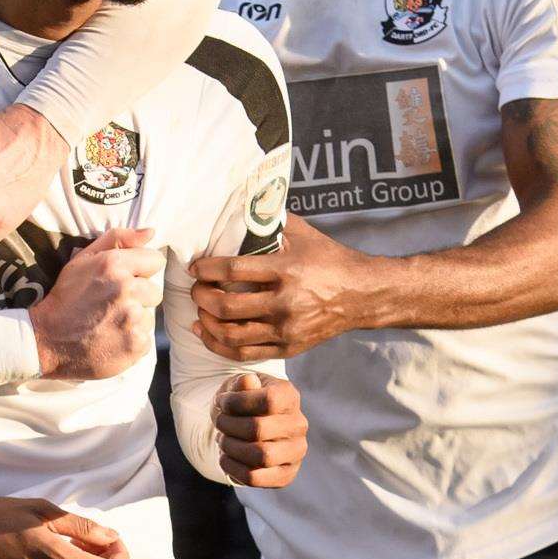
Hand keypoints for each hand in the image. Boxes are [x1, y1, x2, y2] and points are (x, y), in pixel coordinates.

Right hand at [31, 228, 164, 378]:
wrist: (48, 340)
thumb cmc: (67, 297)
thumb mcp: (83, 259)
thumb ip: (118, 238)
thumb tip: (151, 231)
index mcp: (114, 264)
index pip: (155, 260)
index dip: (140, 270)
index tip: (124, 280)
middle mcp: (126, 289)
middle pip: (154, 291)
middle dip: (137, 297)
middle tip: (111, 305)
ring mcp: (132, 320)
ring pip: (148, 316)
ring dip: (133, 320)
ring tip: (109, 323)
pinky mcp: (136, 345)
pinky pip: (145, 338)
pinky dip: (131, 340)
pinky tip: (111, 338)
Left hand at [190, 217, 372, 360]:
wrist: (363, 294)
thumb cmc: (330, 259)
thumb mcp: (304, 234)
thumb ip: (272, 221)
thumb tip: (242, 204)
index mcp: (287, 270)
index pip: (233, 270)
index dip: (206, 269)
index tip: (194, 267)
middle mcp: (286, 302)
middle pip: (227, 305)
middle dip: (200, 297)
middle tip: (194, 289)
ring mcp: (287, 330)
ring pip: (231, 334)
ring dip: (207, 323)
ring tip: (199, 311)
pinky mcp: (288, 348)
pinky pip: (244, 353)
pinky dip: (219, 345)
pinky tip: (207, 332)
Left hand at [213, 372, 307, 487]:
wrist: (250, 427)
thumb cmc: (242, 403)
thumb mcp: (238, 387)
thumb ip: (241, 383)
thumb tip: (248, 381)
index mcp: (290, 397)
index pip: (268, 401)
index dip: (237, 402)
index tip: (222, 402)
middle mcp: (299, 424)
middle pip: (259, 429)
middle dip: (228, 425)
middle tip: (219, 422)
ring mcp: (296, 452)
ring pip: (260, 456)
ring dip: (230, 447)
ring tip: (222, 439)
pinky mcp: (286, 475)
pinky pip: (254, 478)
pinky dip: (232, 468)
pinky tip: (225, 456)